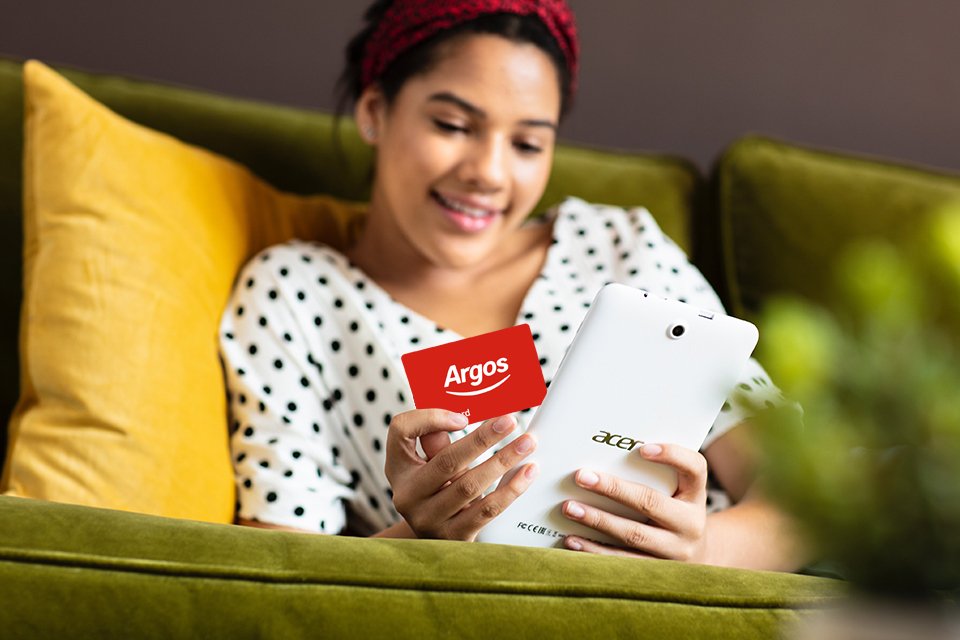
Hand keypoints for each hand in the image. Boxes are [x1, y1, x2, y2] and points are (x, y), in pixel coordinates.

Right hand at [385, 409, 537, 540]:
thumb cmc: (434, 489)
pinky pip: (487, 510)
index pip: (401, 431)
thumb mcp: (426, 464)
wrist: (432, 537)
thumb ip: (436, 442)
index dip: (430, 418)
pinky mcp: (454, 536)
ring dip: (503, 461)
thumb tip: (457, 417)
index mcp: (398, 468)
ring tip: (527, 443)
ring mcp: (429, 519)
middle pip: (446, 460)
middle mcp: (408, 495)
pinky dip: (510, 489)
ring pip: (470, 485)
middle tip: (510, 421)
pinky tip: (527, 472)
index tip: (462, 416)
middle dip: (482, 438)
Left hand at [560, 443, 708, 561]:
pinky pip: (622, 561)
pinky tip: (573, 539)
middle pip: (651, 503)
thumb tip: (604, 455)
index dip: (672, 455)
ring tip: (570, 508)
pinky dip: (594, 550)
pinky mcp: (657, 572)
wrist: (698, 557)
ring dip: (597, 520)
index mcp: (696, 494)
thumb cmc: (676, 511)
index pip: (694, 468)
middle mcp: (691, 523)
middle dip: (613, 489)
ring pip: (633, 535)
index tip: (642, 449)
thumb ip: (655, 473)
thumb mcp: (678, 490)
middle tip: (581, 477)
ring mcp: (676, 552)